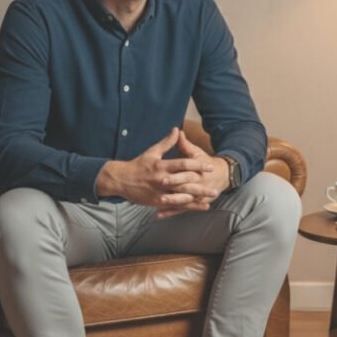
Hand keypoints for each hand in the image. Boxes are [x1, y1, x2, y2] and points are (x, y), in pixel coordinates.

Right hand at [96, 127, 219, 215]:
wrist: (120, 180)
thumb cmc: (138, 165)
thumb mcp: (152, 152)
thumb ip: (167, 142)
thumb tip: (176, 129)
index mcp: (162, 166)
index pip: (183, 164)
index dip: (197, 165)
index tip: (210, 166)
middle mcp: (162, 179)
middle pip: (185, 182)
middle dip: (201, 184)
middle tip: (216, 184)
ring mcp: (160, 191)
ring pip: (182, 195)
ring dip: (198, 197)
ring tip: (211, 196)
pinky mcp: (157, 201)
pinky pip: (176, 205)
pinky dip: (189, 206)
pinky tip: (201, 206)